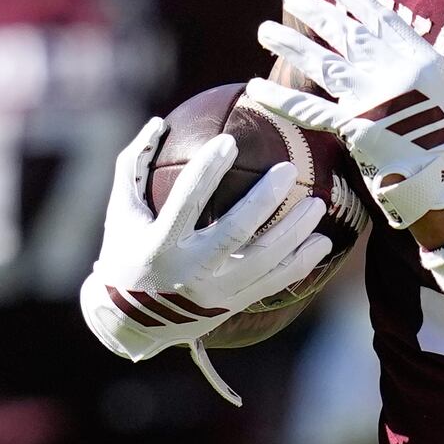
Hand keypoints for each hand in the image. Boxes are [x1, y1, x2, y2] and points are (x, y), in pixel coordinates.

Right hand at [75, 115, 334, 395]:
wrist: (133, 321)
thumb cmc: (126, 252)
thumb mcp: (120, 212)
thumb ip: (133, 166)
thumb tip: (158, 122)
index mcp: (160, 244)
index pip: (186, 202)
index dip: (206, 171)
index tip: (228, 140)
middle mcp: (191, 270)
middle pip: (234, 233)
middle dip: (264, 200)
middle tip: (288, 170)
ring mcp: (217, 291)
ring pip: (264, 260)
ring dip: (294, 232)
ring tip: (318, 204)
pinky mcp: (235, 303)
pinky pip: (275, 283)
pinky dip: (301, 263)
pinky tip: (322, 242)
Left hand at [250, 0, 443, 226]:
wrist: (436, 173)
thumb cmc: (441, 121)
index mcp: (418, 58)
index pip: (381, 19)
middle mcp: (394, 74)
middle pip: (349, 36)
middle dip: (318, 14)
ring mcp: (372, 101)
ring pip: (325, 66)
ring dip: (292, 46)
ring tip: (265, 30)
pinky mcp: (354, 128)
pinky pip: (311, 111)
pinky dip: (282, 100)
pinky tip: (256, 86)